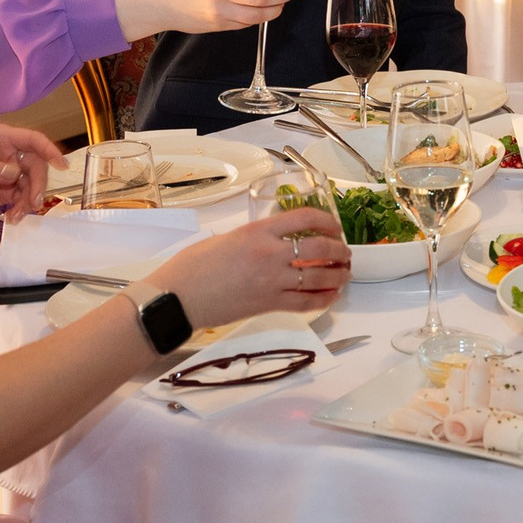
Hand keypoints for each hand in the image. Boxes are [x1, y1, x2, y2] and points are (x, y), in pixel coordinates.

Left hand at [0, 125, 65, 225]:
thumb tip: (16, 173)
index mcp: (0, 138)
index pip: (32, 141)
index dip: (50, 150)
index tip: (62, 165)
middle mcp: (8, 154)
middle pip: (36, 167)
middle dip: (37, 185)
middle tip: (32, 203)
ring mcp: (5, 175)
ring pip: (30, 186)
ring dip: (28, 201)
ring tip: (16, 215)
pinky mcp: (0, 193)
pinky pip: (19, 200)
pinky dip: (19, 210)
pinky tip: (11, 218)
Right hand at [141, 208, 350, 327]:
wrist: (177, 298)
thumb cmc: (192, 267)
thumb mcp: (226, 238)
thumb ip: (254, 237)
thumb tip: (274, 240)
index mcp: (257, 231)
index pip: (305, 218)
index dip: (328, 222)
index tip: (335, 226)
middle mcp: (269, 253)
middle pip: (320, 249)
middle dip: (339, 251)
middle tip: (345, 253)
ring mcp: (271, 280)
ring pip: (319, 278)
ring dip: (338, 275)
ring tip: (345, 273)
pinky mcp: (268, 304)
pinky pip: (306, 302)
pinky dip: (324, 299)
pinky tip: (331, 296)